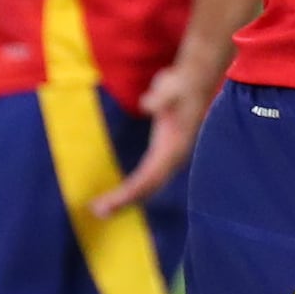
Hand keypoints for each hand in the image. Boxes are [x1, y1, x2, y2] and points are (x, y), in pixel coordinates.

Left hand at [100, 51, 221, 216]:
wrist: (196, 81)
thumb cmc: (181, 85)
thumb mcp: (171, 87)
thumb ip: (160, 97)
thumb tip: (146, 103)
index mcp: (174, 147)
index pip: (150, 176)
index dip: (131, 191)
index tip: (112, 202)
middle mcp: (173, 157)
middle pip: (148, 187)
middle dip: (125, 201)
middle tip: (98, 212)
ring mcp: (168, 157)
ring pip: (148, 186)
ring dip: (127, 199)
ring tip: (103, 209)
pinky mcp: (162, 153)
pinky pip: (146, 178)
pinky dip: (132, 189)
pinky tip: (119, 195)